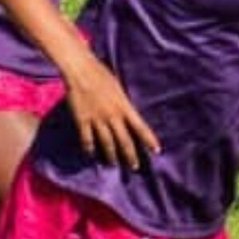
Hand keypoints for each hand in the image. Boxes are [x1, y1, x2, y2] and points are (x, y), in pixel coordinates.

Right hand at [63, 52, 159, 170]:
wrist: (81, 70)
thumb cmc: (101, 74)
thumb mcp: (119, 89)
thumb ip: (123, 103)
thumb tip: (128, 113)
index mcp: (124, 107)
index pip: (141, 127)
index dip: (149, 140)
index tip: (157, 151)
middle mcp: (113, 116)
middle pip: (124, 140)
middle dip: (130, 155)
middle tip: (134, 167)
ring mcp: (97, 119)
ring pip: (107, 143)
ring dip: (111, 156)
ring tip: (114, 164)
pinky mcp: (83, 120)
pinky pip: (87, 139)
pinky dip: (89, 148)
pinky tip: (90, 154)